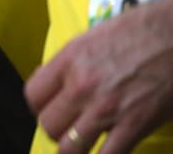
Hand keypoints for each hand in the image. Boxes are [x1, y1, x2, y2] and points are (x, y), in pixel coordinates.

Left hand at [25, 0, 172, 152]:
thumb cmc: (139, 30)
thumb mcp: (92, 38)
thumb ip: (71, 63)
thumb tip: (54, 82)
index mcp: (69, 60)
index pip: (33, 95)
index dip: (40, 106)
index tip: (50, 108)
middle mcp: (81, 85)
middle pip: (48, 124)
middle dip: (56, 130)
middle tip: (69, 128)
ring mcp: (106, 108)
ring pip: (70, 147)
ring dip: (74, 150)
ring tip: (82, 147)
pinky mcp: (135, 125)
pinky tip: (106, 152)